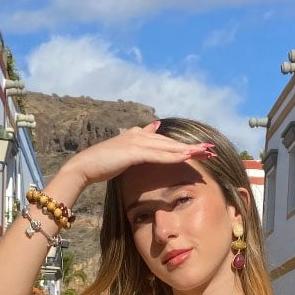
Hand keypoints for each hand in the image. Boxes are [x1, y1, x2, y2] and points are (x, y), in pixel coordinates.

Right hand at [59, 123, 214, 191]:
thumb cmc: (101, 164)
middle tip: (211, 149)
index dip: (183, 145)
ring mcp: (136, 142)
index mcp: (137, 135)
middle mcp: (138, 135)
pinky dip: (173, 155)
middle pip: (170, 142)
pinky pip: (158, 154)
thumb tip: (153, 127)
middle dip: (191, 146)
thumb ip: (138, 141)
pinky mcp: (133, 151)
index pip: (165, 141)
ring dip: (188, 150)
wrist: (83, 167)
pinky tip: (187, 157)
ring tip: (205, 152)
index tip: (200, 150)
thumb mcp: (123, 151)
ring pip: (168, 146)